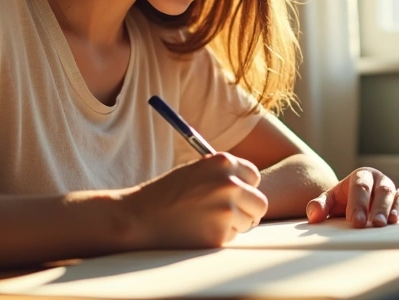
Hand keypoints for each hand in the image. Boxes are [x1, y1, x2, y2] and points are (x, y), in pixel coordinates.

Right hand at [123, 153, 267, 248]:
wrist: (139, 217)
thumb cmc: (165, 194)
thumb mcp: (196, 171)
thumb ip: (223, 175)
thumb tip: (249, 187)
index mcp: (223, 162)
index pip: (253, 177)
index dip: (243, 187)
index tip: (232, 194)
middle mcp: (229, 184)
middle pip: (259, 202)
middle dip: (247, 210)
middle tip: (228, 214)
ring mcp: (226, 210)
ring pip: (248, 222)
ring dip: (233, 224)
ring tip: (205, 221)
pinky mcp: (220, 235)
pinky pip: (232, 237)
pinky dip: (219, 237)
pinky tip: (197, 231)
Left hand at [305, 167, 398, 227]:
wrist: (356, 203)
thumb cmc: (343, 201)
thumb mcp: (330, 201)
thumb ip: (320, 205)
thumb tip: (314, 216)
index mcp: (362, 176)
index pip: (360, 187)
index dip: (358, 203)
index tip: (355, 222)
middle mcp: (380, 181)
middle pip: (382, 190)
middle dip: (379, 207)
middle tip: (375, 224)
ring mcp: (393, 192)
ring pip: (397, 196)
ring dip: (395, 209)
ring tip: (390, 223)